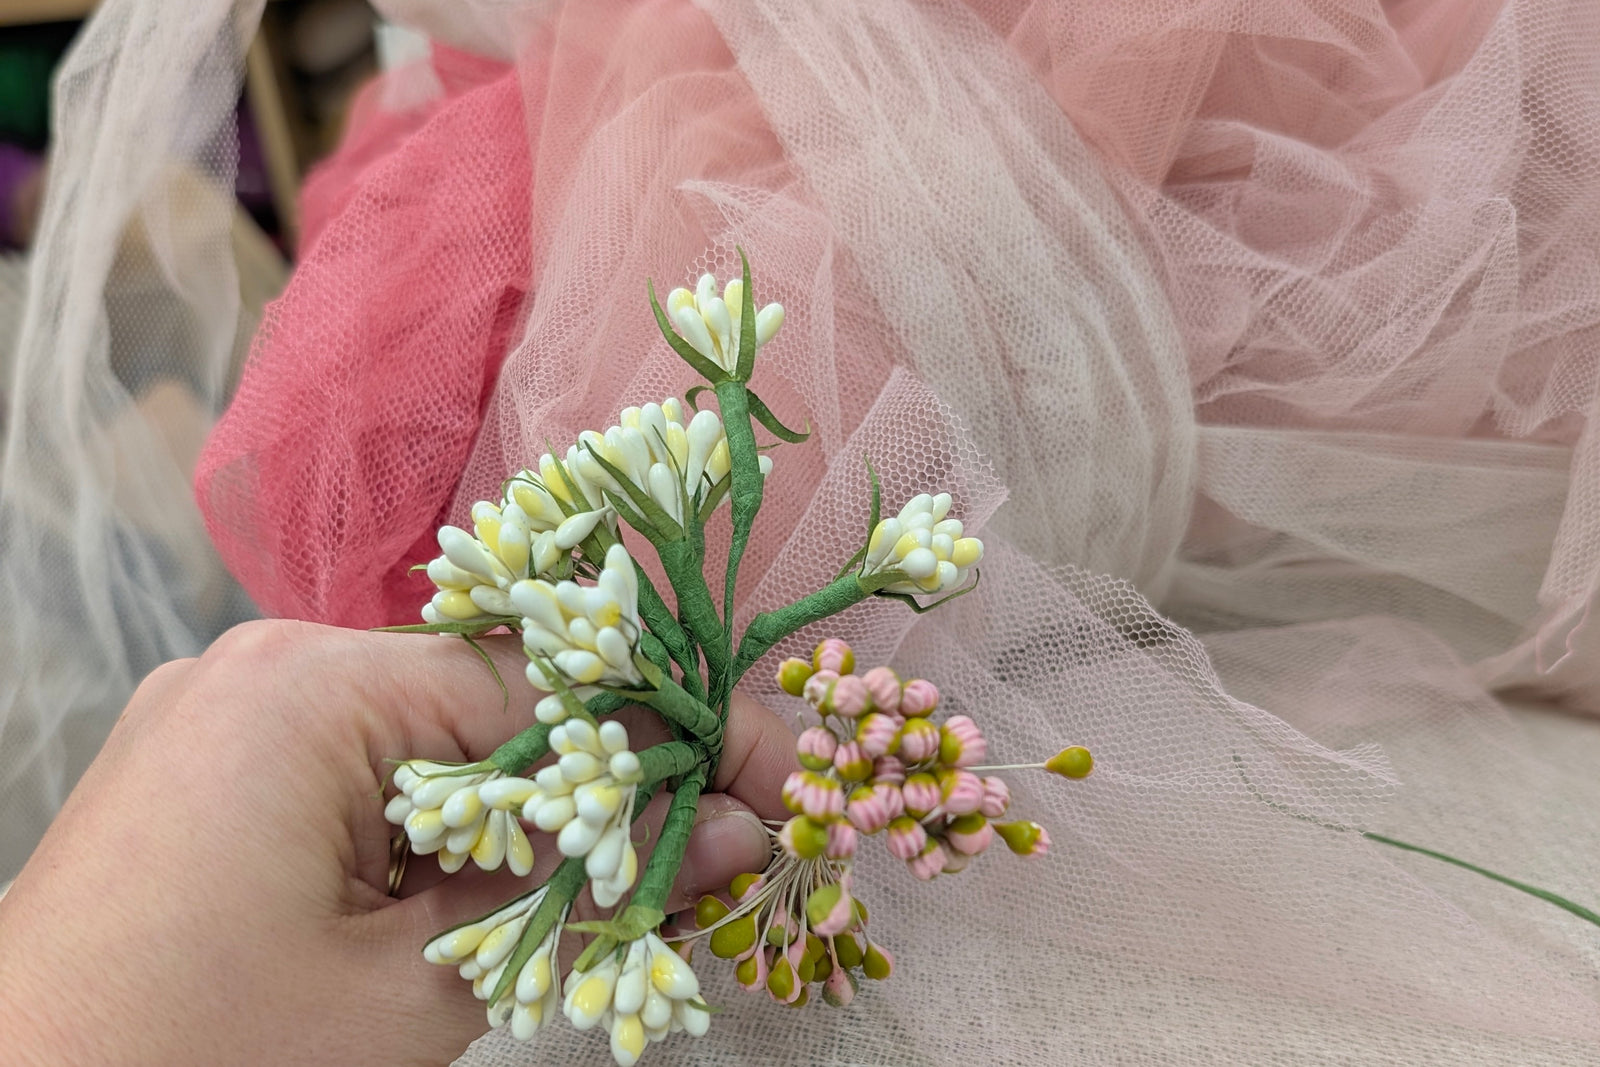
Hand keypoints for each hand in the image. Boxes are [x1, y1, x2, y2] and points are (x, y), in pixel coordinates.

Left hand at [0, 619, 796, 1064]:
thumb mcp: (415, 993)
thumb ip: (583, 896)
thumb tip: (737, 833)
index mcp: (313, 686)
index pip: (550, 684)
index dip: (679, 737)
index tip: (781, 785)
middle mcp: (267, 667)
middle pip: (499, 705)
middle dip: (612, 781)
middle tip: (726, 846)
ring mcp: (226, 716)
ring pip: (438, 746)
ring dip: (535, 817)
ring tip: (633, 885)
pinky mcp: (210, 775)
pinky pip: (368, 776)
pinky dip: (448, 833)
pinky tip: (513, 891)